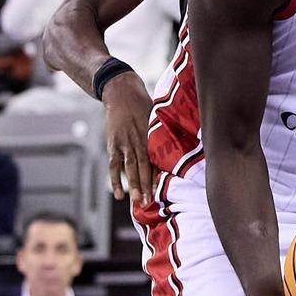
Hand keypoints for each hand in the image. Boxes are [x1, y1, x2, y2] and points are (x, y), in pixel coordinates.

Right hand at [103, 70, 156, 204]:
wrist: (121, 93)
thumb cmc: (143, 105)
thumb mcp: (157, 116)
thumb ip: (164, 133)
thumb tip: (182, 144)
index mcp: (152, 135)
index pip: (157, 159)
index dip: (159, 175)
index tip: (163, 190)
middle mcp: (139, 141)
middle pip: (144, 167)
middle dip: (147, 185)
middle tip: (151, 202)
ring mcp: (124, 143)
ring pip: (130, 168)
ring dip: (134, 186)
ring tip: (138, 202)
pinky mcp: (113, 144)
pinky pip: (114, 165)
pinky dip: (116, 180)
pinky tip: (119, 194)